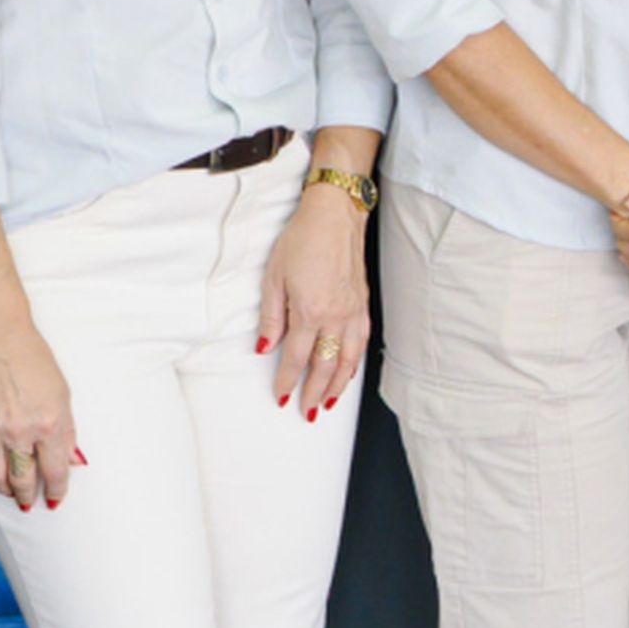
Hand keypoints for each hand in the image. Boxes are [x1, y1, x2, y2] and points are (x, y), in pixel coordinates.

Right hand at [0, 319, 81, 511]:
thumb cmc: (32, 359)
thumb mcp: (63, 393)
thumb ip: (67, 431)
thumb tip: (71, 460)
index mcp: (48, 423)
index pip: (54, 471)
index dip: (57, 490)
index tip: (57, 497)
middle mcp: (17, 431)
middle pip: (23, 480)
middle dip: (30, 496)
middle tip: (32, 501)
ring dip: (6, 489)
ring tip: (13, 491)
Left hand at [252, 186, 373, 416]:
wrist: (335, 216)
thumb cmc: (303, 240)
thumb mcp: (273, 277)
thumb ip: (271, 317)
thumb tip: (265, 347)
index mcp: (309, 312)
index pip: (297, 358)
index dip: (287, 381)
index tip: (280, 395)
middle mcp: (335, 317)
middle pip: (326, 367)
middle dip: (315, 393)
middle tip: (308, 411)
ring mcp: (353, 312)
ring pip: (348, 360)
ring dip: (339, 385)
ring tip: (330, 402)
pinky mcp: (362, 304)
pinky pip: (361, 343)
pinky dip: (355, 363)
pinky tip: (350, 370)